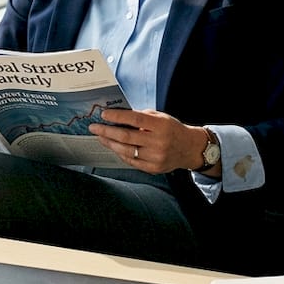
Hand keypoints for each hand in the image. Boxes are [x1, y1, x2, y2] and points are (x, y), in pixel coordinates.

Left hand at [88, 108, 207, 173]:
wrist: (189, 148)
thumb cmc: (171, 129)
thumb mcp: (160, 117)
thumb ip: (141, 117)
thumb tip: (117, 115)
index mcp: (161, 126)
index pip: (135, 119)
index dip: (117, 116)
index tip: (104, 114)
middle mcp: (158, 142)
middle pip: (126, 137)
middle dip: (107, 131)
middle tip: (94, 127)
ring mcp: (156, 157)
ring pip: (126, 150)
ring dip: (110, 143)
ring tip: (100, 137)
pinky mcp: (153, 168)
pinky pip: (131, 161)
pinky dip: (120, 153)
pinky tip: (113, 146)